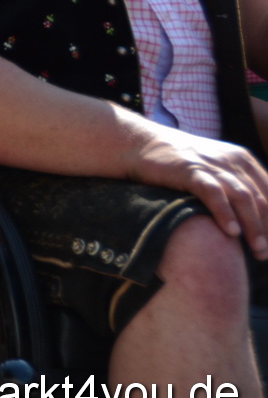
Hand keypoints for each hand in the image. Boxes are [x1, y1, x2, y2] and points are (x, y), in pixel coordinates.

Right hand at [127, 125, 267, 258]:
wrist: (141, 143)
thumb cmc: (177, 161)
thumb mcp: (212, 167)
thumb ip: (233, 184)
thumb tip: (250, 216)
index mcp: (243, 160)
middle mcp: (232, 160)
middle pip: (262, 199)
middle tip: (264, 254)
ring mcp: (211, 165)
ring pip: (244, 198)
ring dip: (254, 227)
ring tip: (257, 250)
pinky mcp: (190, 170)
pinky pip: (214, 193)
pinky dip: (225, 213)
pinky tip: (231, 232)